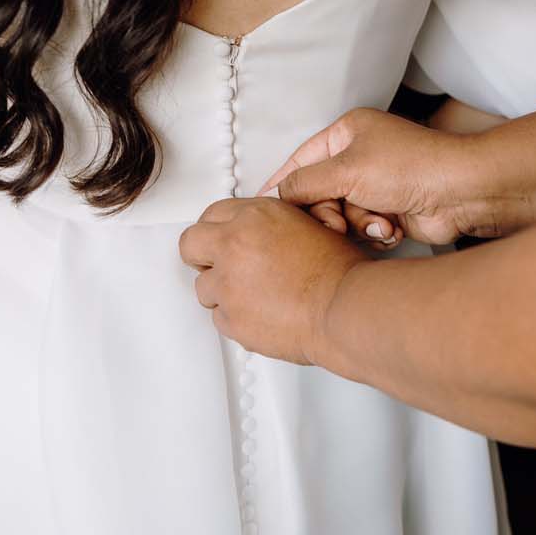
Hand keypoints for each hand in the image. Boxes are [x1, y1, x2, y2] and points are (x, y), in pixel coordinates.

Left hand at [179, 198, 365, 364]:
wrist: (345, 307)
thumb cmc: (338, 271)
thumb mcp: (307, 224)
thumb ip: (269, 225)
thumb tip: (255, 233)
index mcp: (254, 216)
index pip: (211, 215)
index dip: (216, 231)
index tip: (220, 241)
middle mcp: (234, 245)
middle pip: (190, 245)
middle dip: (201, 257)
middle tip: (218, 267)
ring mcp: (228, 284)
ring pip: (203, 288)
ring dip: (222, 292)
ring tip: (254, 297)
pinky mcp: (231, 318)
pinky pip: (220, 318)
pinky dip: (236, 319)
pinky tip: (262, 315)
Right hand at [262, 108, 489, 246]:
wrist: (461, 193)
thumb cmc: (410, 168)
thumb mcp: (346, 170)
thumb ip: (304, 183)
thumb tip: (277, 195)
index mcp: (347, 133)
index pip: (301, 161)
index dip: (281, 184)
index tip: (261, 205)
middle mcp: (360, 156)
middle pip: (320, 194)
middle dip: (330, 213)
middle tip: (338, 224)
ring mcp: (377, 184)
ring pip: (342, 216)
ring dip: (359, 225)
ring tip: (380, 223)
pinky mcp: (391, 210)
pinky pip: (365, 229)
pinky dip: (377, 233)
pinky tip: (394, 229)